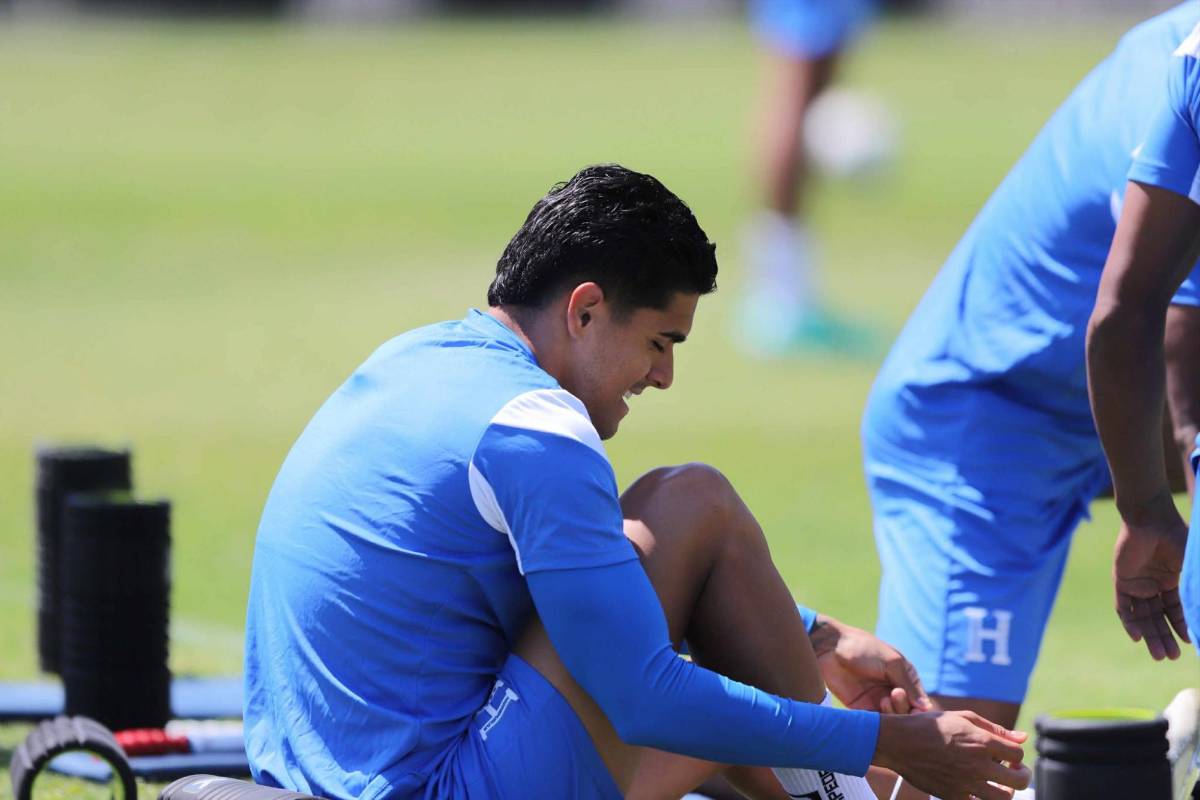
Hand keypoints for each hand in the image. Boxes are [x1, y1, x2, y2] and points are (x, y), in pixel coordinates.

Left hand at [809, 615, 931, 713]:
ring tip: (883, 700)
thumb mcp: (891, 662)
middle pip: (907, 713)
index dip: (919, 708)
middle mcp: (893, 692)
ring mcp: (877, 701)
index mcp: (904, 678)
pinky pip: (875, 723)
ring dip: (892, 715)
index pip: (920, 701)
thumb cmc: (863, 648)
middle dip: (904, 708)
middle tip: (893, 696)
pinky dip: (879, 723)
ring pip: (893, 720)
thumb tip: (926, 707)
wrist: (829, 649)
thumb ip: (908, 684)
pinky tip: (875, 712)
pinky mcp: (861, 710)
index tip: (915, 706)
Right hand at [874, 710, 1030, 799]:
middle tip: (1013, 771)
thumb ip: (994, 728)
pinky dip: (981, 798)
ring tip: (998, 784)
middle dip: (1021, 775)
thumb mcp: (962, 718)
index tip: (1008, 755)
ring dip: (1006, 791)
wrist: (898, 742)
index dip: (1016, 754)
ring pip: (1003, 798)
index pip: (1018, 754)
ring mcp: (966, 783)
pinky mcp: (953, 796)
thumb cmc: (929, 726)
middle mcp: (977, 764)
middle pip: (1019, 780)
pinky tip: (977, 789)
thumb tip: (1022, 737)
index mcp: (981, 741)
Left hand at [1113, 505, 1189, 659]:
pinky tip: (1137, 637)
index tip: (1190, 643)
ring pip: (1142, 616)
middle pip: (1159, 618)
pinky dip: (1129, 622)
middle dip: (1165, 637)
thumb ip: (1199, 590)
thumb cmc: (1177, 538)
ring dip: (1150, 635)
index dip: (1183, 627)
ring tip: (1159, 655)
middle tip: (1171, 658)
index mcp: (1171, 580)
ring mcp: (1137, 583)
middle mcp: (1153, 584)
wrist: (1151, 519)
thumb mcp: (1194, 568)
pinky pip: (1123, 606)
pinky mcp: (1121, 580)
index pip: (1177, 611)